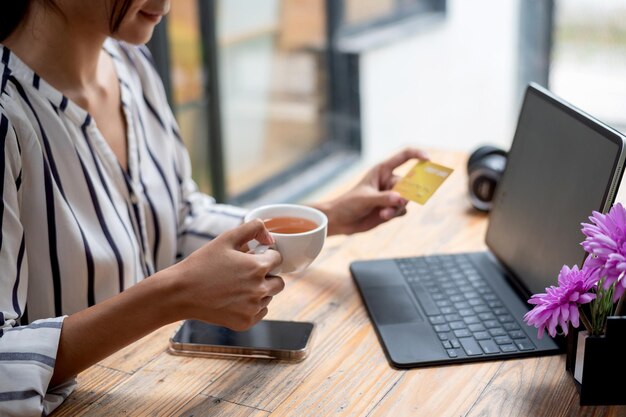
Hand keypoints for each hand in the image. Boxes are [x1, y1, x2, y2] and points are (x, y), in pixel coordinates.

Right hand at [165, 219, 284, 329]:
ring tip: (236, 286)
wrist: (180, 293)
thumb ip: (252, 229)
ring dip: (259, 291)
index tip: (253, 257)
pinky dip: (252, 307)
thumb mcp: (226, 239)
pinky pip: (260, 313)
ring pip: (269, 297)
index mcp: (257, 267)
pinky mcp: (245, 323)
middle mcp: (259, 290)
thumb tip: (270, 236)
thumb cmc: (201, 264)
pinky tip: (234, 300)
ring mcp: (253, 308)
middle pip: (279, 281)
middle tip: (246, 274)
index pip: (278, 259)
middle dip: (268, 275)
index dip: (266, 256)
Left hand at [315, 148, 428, 234]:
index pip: (403, 157)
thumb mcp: (366, 199)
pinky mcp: (391, 209)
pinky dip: (395, 214)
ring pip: (407, 199)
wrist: (339, 221)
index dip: (417, 155)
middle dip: (407, 193)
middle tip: (400, 200)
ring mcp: (391, 196)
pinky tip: (383, 216)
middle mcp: (389, 181)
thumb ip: (384, 198)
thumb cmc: (348, 203)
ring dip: (397, 207)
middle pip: (409, 183)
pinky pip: (402, 210)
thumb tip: (402, 198)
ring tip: (384, 213)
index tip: (428, 160)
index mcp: (382, 170)